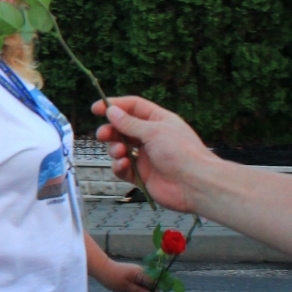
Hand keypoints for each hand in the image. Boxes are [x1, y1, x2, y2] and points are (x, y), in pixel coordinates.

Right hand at [92, 96, 212, 212]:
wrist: (195, 185)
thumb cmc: (181, 153)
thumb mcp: (153, 131)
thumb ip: (129, 123)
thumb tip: (111, 111)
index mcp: (159, 121)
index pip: (133, 108)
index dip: (115, 106)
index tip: (96, 109)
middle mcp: (152, 138)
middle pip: (123, 129)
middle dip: (111, 131)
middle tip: (103, 135)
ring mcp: (146, 157)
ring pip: (120, 149)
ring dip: (115, 150)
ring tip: (120, 153)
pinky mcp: (142, 176)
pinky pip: (124, 169)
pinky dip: (120, 166)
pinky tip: (124, 165)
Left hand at [92, 258, 156, 291]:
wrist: (100, 269)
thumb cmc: (112, 277)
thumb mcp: (125, 287)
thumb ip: (138, 291)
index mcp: (141, 273)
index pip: (154, 283)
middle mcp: (141, 273)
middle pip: (149, 287)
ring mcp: (136, 276)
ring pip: (143, 288)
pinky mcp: (131, 279)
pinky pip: (136, 287)